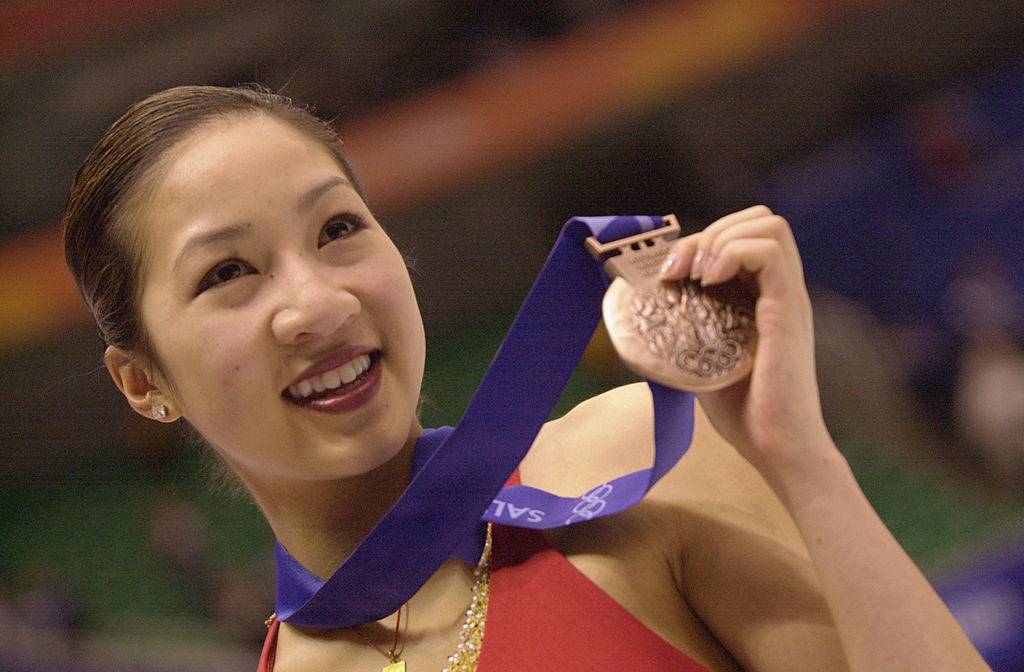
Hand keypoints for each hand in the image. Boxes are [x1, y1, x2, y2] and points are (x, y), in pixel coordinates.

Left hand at [659, 206, 832, 477]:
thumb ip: (686, 330)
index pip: (742, 235)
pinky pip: (769, 251)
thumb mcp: (702, 359)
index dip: (702, 240)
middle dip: (708, 231)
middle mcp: (780, 290)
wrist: (778, 449)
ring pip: (767, 225)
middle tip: (679, 270)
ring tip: (695, 276)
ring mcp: (788, 297)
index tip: (669, 273)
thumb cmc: (744, 413)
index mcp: (763, 296)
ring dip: (718, 238)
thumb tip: (643, 312)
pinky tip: (708, 283)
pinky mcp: (789, 310)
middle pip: (757, 219)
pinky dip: (731, 254)